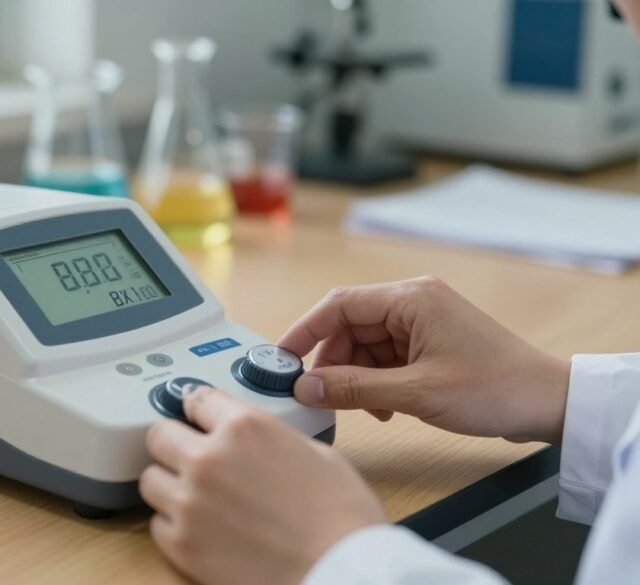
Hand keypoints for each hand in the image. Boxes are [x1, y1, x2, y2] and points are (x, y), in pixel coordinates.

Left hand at [141, 387, 384, 584]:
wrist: (341, 571)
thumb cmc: (342, 518)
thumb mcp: (315, 452)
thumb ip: (272, 436)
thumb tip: (257, 439)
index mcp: (245, 427)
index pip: (196, 399)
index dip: (199, 410)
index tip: (197, 419)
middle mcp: (209, 458)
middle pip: (159, 435)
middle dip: (175, 443)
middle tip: (191, 457)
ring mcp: (190, 502)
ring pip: (150, 479)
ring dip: (169, 484)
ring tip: (195, 497)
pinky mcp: (182, 544)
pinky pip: (157, 524)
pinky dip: (174, 525)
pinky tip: (200, 529)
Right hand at [279, 276, 570, 443]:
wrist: (548, 403)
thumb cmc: (494, 389)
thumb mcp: (415, 393)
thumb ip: (354, 388)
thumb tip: (306, 386)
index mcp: (410, 298)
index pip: (337, 305)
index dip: (304, 331)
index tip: (281, 359)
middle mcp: (414, 301)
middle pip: (349, 326)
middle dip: (333, 362)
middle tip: (322, 396)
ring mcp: (423, 322)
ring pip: (365, 345)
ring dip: (357, 377)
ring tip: (366, 409)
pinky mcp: (430, 342)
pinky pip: (386, 356)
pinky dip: (376, 381)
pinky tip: (384, 407)